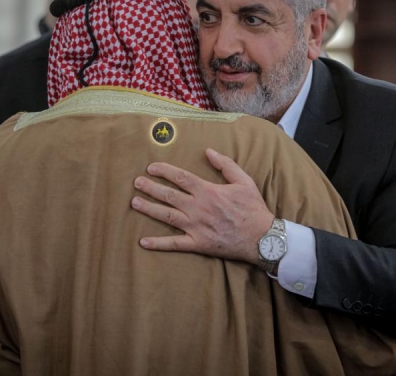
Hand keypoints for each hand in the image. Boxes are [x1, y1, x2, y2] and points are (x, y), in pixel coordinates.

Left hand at [131, 148, 274, 263]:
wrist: (262, 237)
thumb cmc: (253, 208)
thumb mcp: (243, 180)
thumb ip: (225, 164)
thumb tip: (208, 151)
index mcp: (208, 191)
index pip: (180, 177)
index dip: (163, 171)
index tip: (151, 168)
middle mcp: (198, 208)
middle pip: (168, 195)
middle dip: (150, 187)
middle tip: (136, 183)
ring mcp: (196, 227)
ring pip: (166, 216)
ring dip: (149, 209)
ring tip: (134, 202)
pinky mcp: (198, 244)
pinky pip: (174, 244)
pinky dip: (158, 244)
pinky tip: (143, 242)